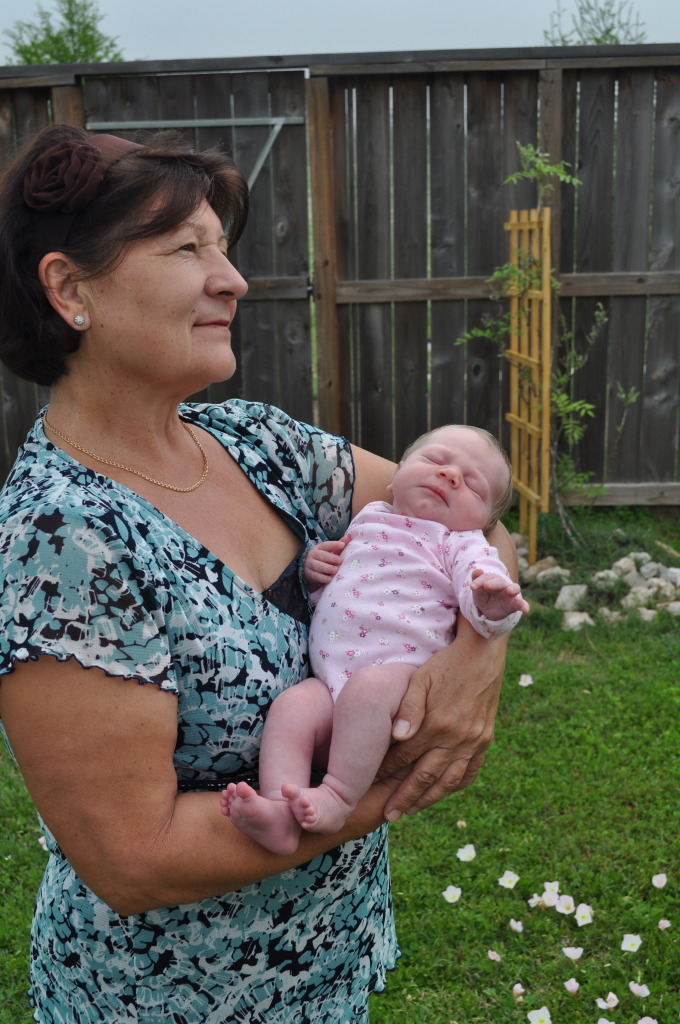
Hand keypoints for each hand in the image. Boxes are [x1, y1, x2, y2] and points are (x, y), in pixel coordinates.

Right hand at [304, 538, 348, 587]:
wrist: (312, 572)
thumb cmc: (325, 560)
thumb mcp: (331, 553)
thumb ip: (338, 547)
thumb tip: (349, 537)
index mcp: (318, 548)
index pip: (326, 545)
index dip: (334, 544)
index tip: (342, 545)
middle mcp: (312, 555)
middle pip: (321, 555)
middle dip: (332, 558)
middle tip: (341, 561)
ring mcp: (309, 565)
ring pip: (317, 566)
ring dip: (327, 568)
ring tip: (335, 571)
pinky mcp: (308, 574)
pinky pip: (315, 576)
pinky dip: (322, 578)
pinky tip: (329, 579)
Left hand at [377, 618, 506, 819]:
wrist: (483, 652)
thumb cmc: (445, 663)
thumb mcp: (421, 679)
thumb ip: (408, 709)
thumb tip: (397, 737)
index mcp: (437, 724)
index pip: (404, 756)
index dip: (385, 772)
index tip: (368, 784)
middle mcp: (457, 738)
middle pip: (425, 776)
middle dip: (404, 798)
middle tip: (388, 816)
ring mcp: (474, 741)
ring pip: (449, 780)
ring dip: (429, 799)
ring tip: (411, 811)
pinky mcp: (485, 739)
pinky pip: (471, 770)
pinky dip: (457, 785)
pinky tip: (444, 792)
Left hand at [470, 569, 529, 619]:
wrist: (488, 610)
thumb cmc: (483, 595)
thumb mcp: (478, 590)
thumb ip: (477, 581)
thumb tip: (478, 570)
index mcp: (492, 579)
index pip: (486, 578)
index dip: (479, 581)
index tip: (472, 587)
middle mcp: (502, 585)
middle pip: (500, 582)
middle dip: (494, 583)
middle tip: (486, 586)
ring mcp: (509, 594)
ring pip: (514, 588)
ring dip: (513, 589)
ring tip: (510, 592)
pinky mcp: (514, 604)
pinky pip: (521, 603)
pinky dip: (524, 605)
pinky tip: (526, 610)